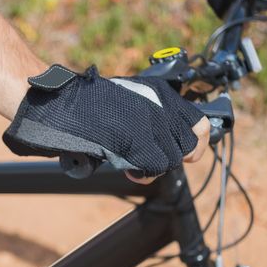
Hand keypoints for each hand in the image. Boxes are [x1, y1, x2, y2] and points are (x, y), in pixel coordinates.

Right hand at [3, 65, 211, 178]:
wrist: (65, 105)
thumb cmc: (89, 105)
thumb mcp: (131, 100)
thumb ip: (153, 116)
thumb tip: (171, 143)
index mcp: (161, 94)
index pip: (200, 125)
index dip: (197, 144)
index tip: (188, 154)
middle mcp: (162, 107)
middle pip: (187, 147)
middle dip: (172, 158)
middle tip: (150, 160)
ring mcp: (152, 125)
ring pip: (171, 160)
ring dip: (154, 167)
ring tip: (134, 163)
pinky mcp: (140, 142)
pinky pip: (154, 168)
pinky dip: (142, 173)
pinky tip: (129, 168)